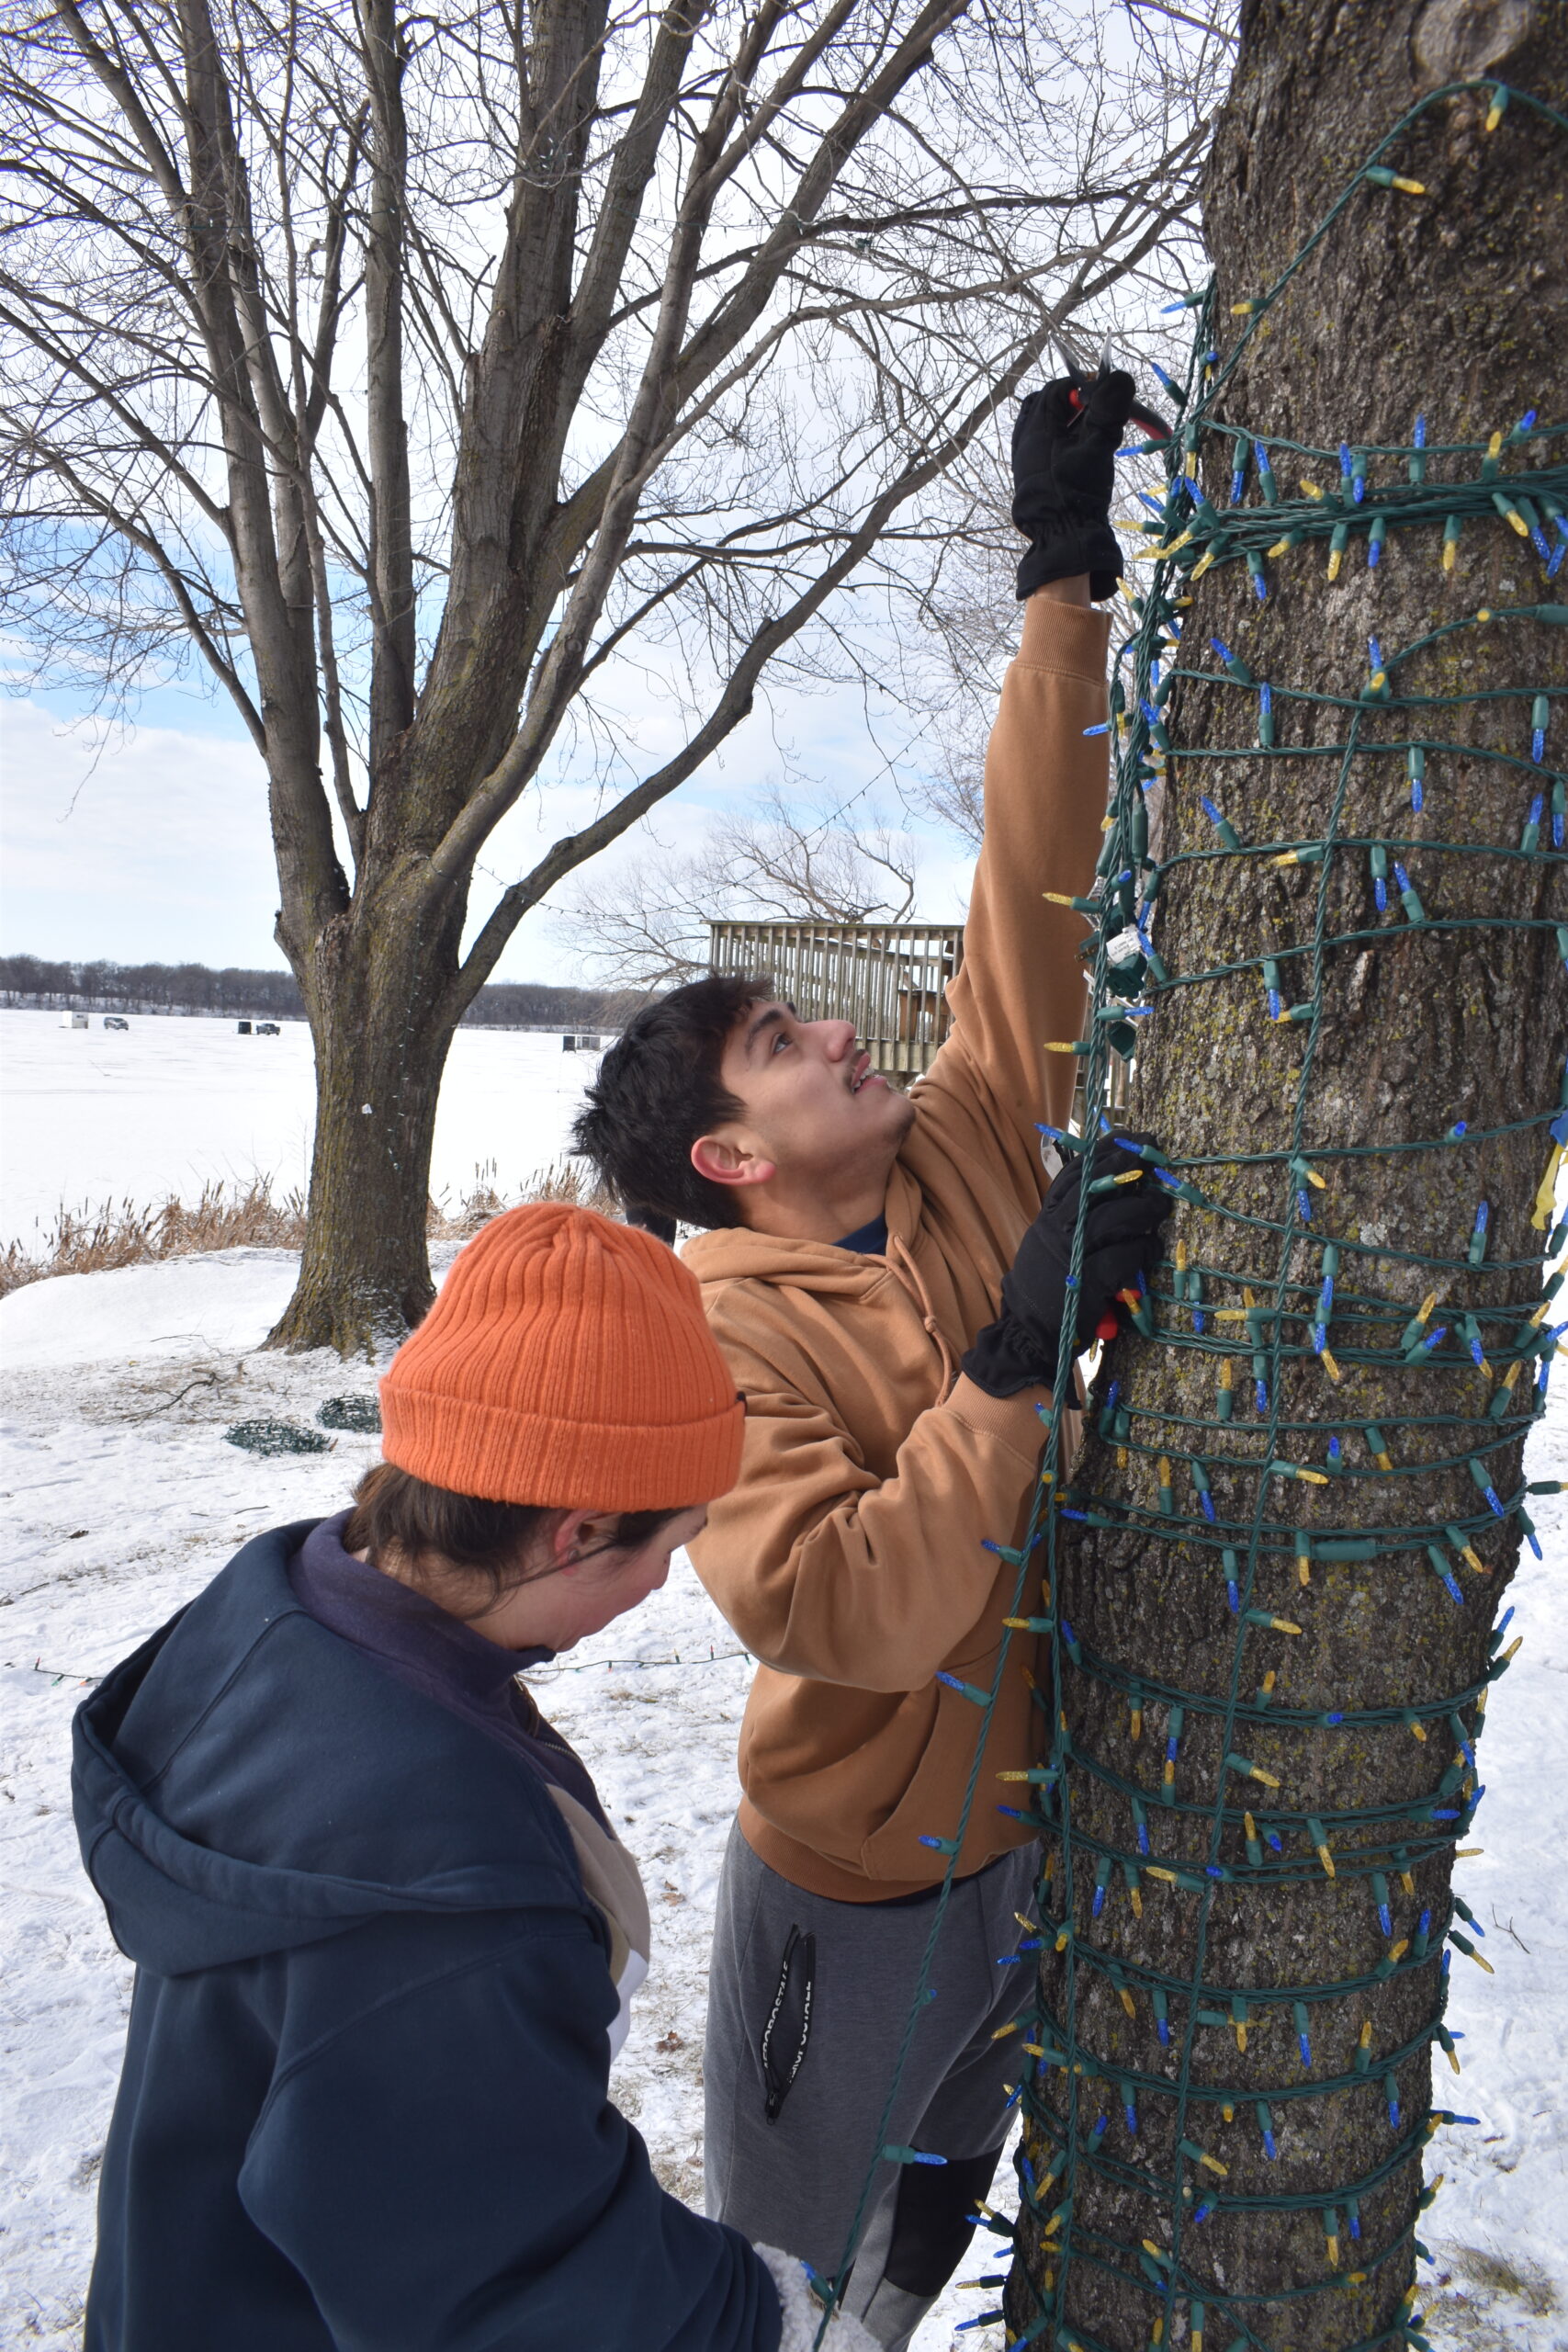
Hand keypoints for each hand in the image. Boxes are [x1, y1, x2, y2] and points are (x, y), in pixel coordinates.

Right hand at [961, 1135, 1171, 1397]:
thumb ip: (1073, 1219)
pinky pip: (1123, 1257)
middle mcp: (1055, 1230)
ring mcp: (1070, 1254)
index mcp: (1047, 1218)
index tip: (1130, 1138)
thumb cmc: (1047, 1285)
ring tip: (1162, 1206)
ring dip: (1144, 1209)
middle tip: (1155, 1157)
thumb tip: (1115, 1191)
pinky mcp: (1087, 1281)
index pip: (1075, 1173)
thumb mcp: (1050, 1243)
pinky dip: (1142, 1250)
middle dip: (1127, 1167)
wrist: (1026, 1331)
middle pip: (1095, 1186)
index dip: (1104, 1152)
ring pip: (1113, 1218)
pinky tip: (1152, 1249)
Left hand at [1011, 369, 1135, 602]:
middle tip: (1096, 412)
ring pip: (1043, 426)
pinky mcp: (1030, 476)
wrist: (1061, 538)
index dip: (1081, 387)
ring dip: (1066, 423)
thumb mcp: (1097, 448)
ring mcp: (1025, 459)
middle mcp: (1025, 441)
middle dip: (1072, 403)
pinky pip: (1042, 447)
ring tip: (1091, 432)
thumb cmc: (1077, 492)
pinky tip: (1080, 454)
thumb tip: (1120, 378)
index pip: (1056, 390)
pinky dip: (1060, 441)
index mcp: (1037, 428)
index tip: (1103, 395)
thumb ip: (1107, 412)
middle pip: (1045, 405)